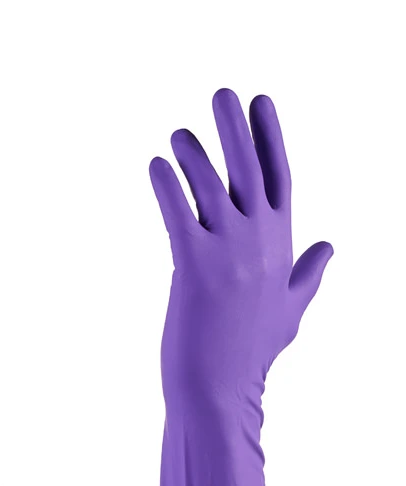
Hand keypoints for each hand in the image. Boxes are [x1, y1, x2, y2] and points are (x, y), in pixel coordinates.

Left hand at [148, 88, 332, 397]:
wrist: (218, 392)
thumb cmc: (249, 355)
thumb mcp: (291, 309)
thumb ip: (308, 274)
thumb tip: (329, 247)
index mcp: (281, 245)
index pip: (280, 176)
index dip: (270, 136)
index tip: (261, 101)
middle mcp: (258, 242)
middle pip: (248, 168)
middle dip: (234, 127)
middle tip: (221, 93)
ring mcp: (227, 254)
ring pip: (209, 186)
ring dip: (192, 155)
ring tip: (177, 136)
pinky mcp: (194, 268)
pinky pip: (177, 214)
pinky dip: (166, 187)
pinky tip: (156, 167)